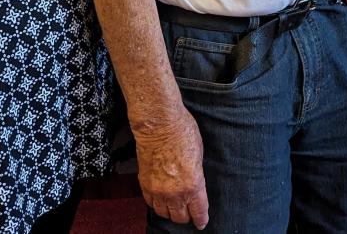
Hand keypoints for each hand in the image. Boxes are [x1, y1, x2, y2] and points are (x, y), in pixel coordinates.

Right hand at [133, 109, 208, 229]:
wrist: (159, 124)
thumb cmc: (182, 132)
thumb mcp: (199, 155)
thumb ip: (197, 175)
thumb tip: (195, 184)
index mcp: (193, 185)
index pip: (198, 212)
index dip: (201, 220)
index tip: (202, 222)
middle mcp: (174, 192)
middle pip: (179, 217)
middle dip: (186, 216)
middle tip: (189, 212)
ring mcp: (157, 189)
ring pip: (163, 213)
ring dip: (170, 212)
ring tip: (174, 207)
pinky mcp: (145, 183)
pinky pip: (150, 203)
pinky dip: (156, 203)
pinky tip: (161, 199)